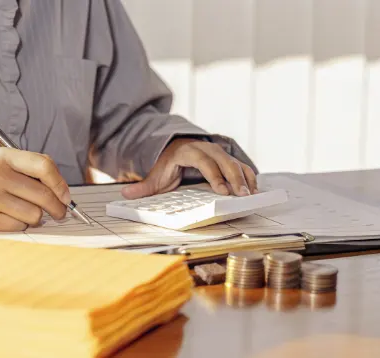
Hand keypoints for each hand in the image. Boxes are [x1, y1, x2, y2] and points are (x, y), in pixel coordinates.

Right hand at [0, 148, 69, 230]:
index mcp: (5, 156)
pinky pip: (20, 226)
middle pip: (43, 195)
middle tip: (60, 211)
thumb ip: (38, 169)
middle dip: (58, 207)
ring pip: (35, 214)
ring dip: (38, 216)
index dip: (60, 184)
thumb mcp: (11, 161)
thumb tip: (64, 194)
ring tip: (30, 210)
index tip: (66, 197)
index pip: (43, 166)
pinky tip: (13, 215)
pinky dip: (23, 223)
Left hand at [121, 138, 256, 198]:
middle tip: (243, 195)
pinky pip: (239, 164)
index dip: (214, 176)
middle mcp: (205, 148)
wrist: (174, 146)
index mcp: (188, 151)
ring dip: (244, 177)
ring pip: (234, 161)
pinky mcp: (225, 157)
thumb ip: (143, 186)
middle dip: (234, 178)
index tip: (223, 191)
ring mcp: (217, 151)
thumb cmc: (166, 163)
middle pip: (224, 161)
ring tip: (252, 193)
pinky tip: (254, 188)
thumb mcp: (155, 175)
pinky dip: (248, 175)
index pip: (204, 162)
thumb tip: (125, 193)